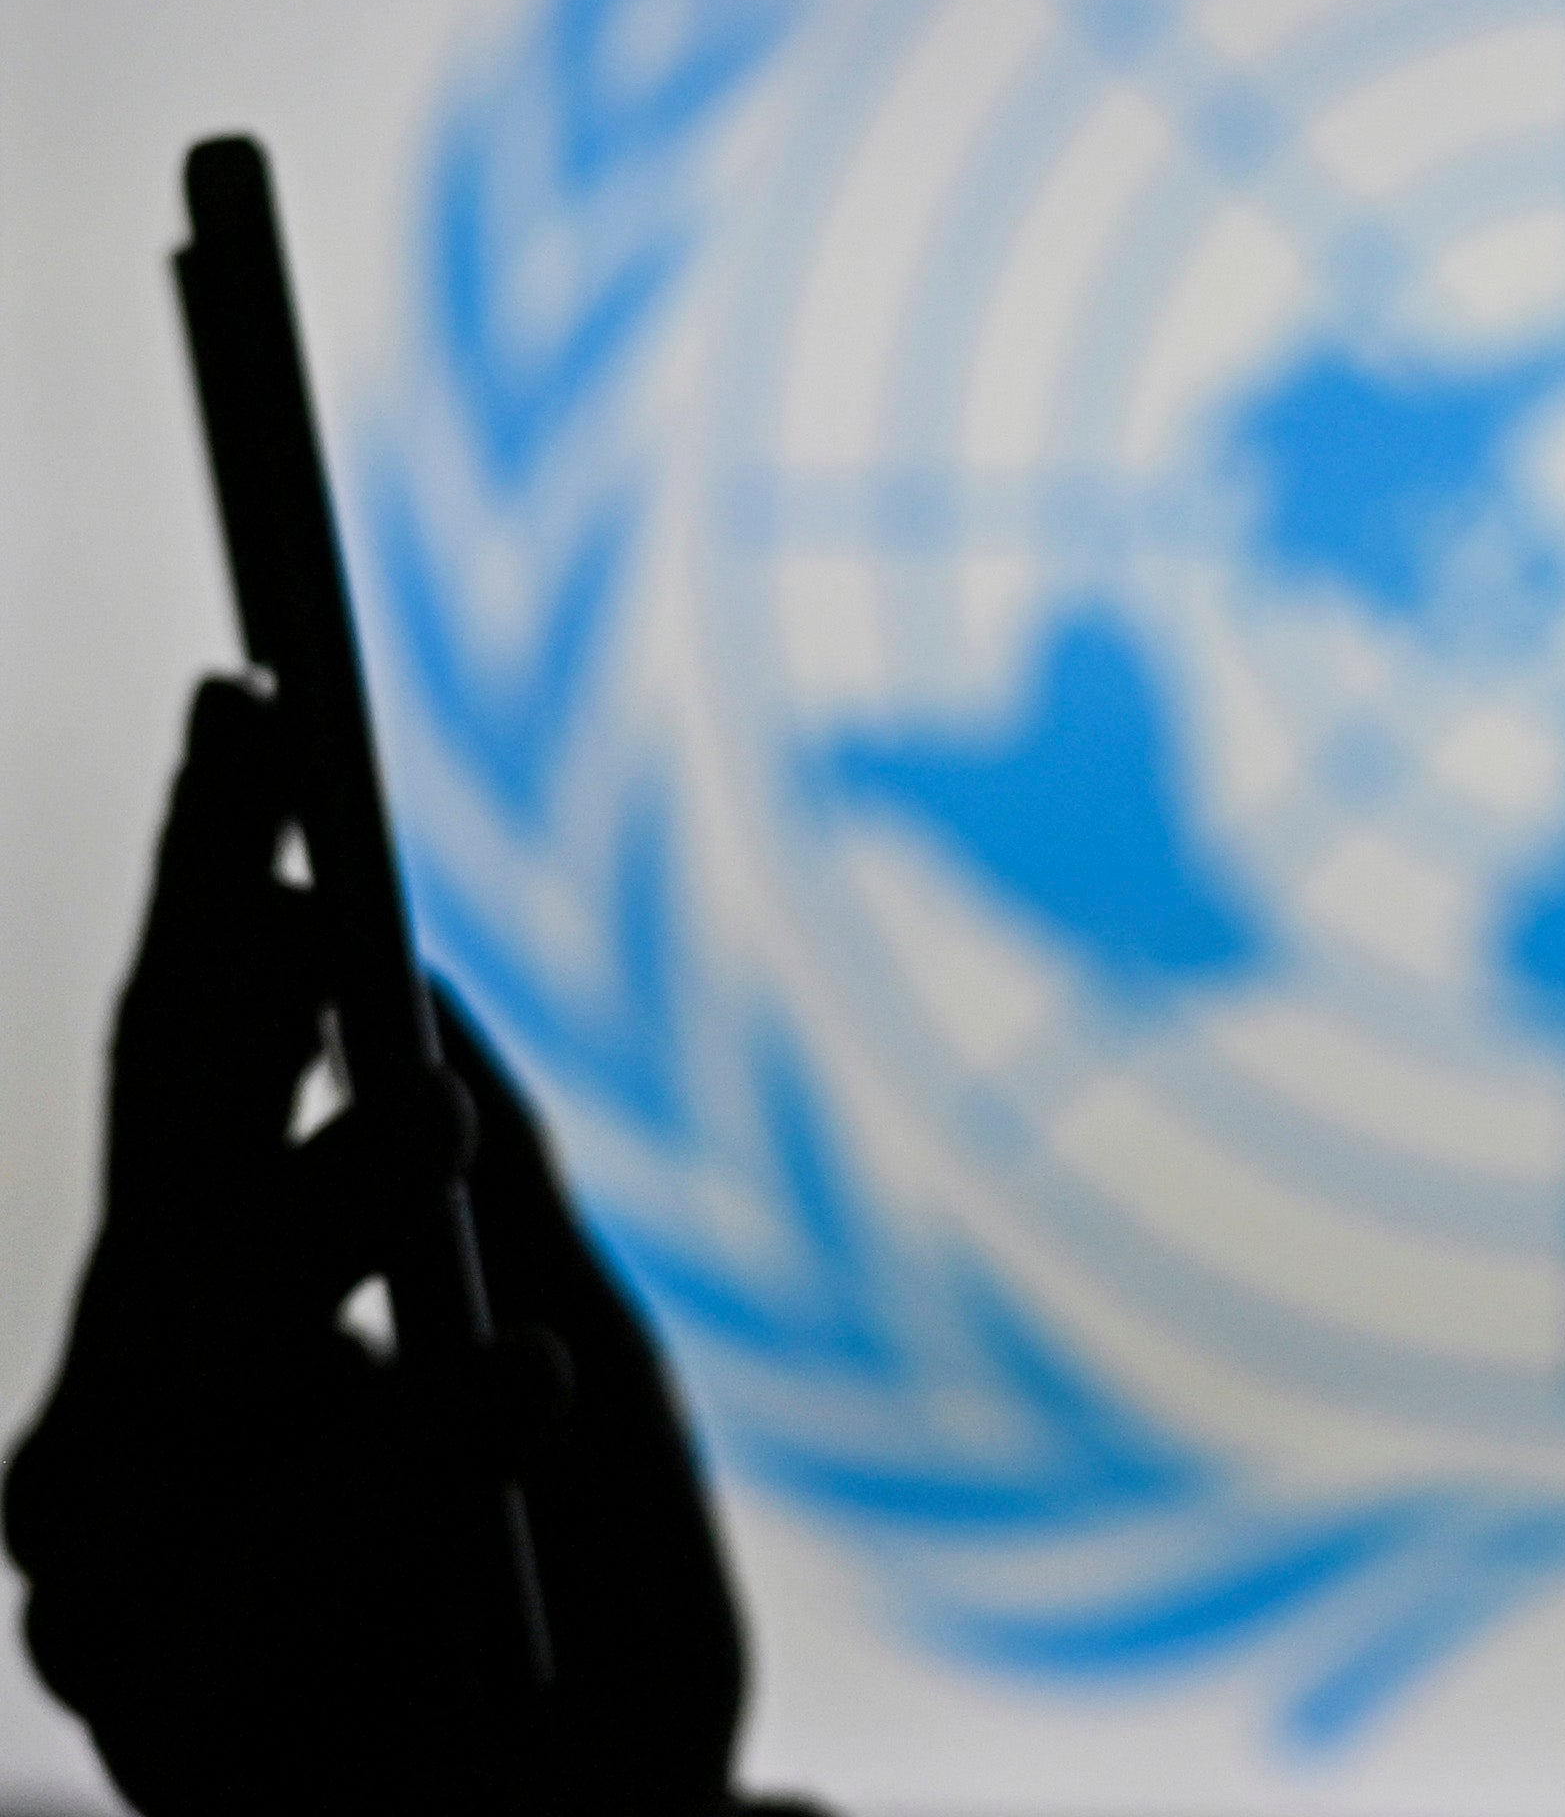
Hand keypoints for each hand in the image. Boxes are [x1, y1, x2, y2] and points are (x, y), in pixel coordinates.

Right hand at [6, 680, 755, 1812]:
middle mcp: (125, 1439)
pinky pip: (293, 1560)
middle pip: (154, 1162)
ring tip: (416, 1091)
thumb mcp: (580, 1359)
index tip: (256, 708)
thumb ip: (493, 1195)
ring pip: (194, 1348)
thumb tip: (425, 975)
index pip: (188, 1071)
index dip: (217, 888)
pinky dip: (411, 1458)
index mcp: (202, 1339)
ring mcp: (129, 1586)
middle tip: (297, 812)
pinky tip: (521, 1374)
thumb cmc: (575, 1604)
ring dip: (311, 1212)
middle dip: (221, 977)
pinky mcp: (187, 1727)